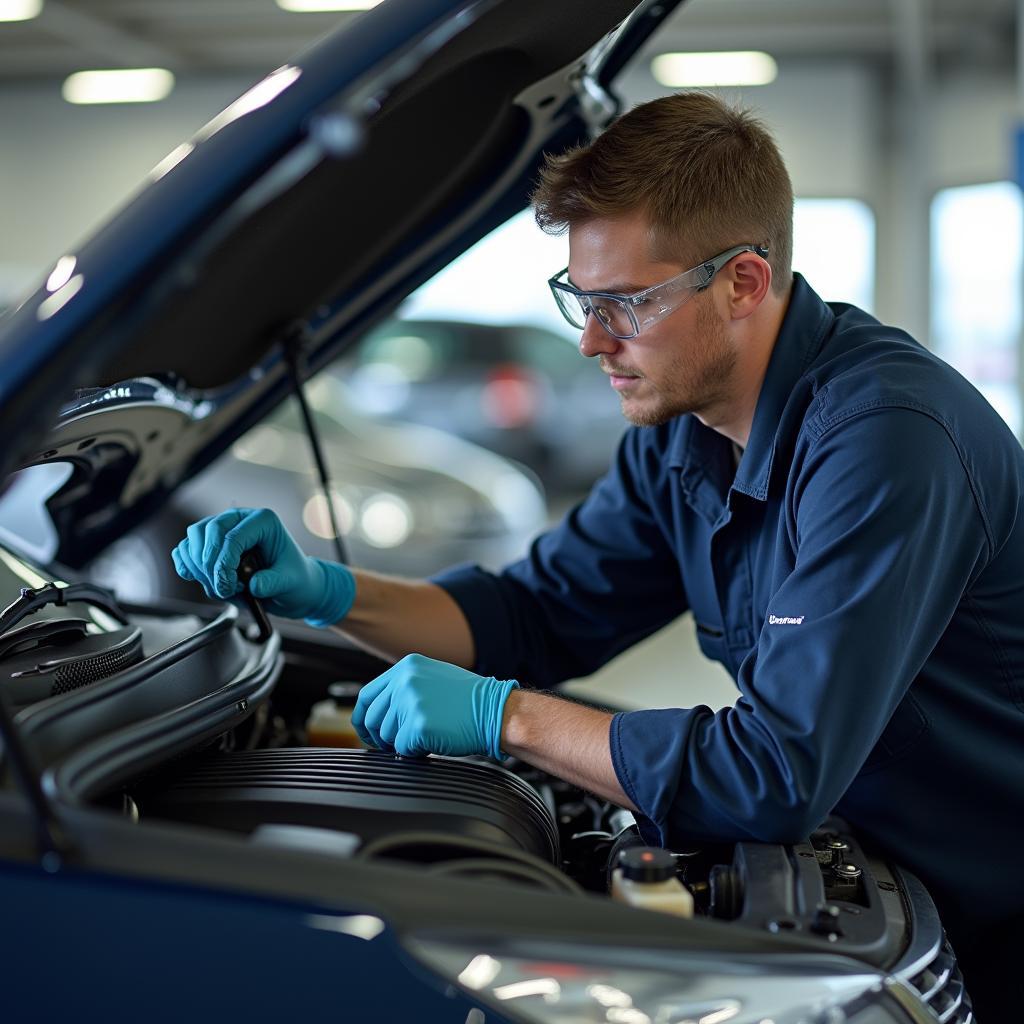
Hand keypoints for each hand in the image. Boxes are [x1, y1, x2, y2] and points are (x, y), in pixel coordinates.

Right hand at [171, 507, 355, 626]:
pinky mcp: (212, 544)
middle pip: (208, 531)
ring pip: (195, 536)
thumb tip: (254, 585)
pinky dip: (187, 564)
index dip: (224, 563)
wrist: (291, 586)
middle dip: (209, 564)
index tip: (227, 586)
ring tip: (218, 587)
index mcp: (263, 521)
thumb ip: (273, 582)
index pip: (233, 536)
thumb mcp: (291, 581)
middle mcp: (241, 519)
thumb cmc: (294, 578)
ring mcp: (224, 529)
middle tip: (221, 589)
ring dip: (198, 565)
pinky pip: (188, 548)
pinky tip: (198, 578)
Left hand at [353, 653, 518, 759]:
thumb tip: (381, 710)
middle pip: (373, 718)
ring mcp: (410, 702)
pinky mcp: (418, 725)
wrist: (496, 711)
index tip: (366, 731)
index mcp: (407, 667)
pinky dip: (415, 752)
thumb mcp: (433, 678)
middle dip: (380, 737)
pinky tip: (432, 742)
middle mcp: (405, 681)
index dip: (363, 717)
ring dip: (402, 743)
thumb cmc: (470, 700)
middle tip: (396, 743)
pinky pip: (402, 748)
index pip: (367, 695)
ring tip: (426, 736)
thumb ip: (405, 687)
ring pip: (386, 735)